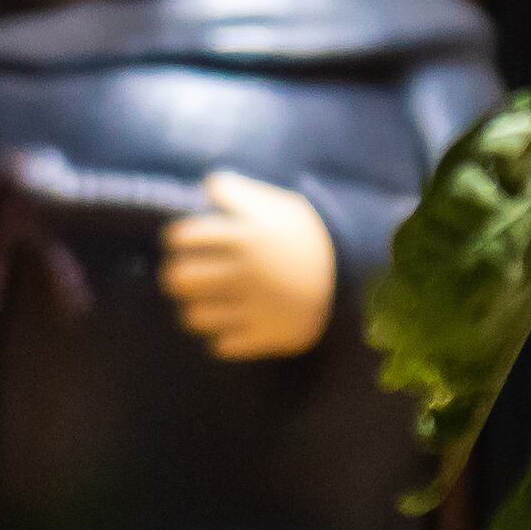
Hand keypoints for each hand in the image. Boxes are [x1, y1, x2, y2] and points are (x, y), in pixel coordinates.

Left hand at [160, 171, 335, 360]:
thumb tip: (208, 184)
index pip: (183, 237)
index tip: (180, 241)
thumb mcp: (277, 206)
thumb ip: (239, 194)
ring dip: (194, 308)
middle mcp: (245, 273)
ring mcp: (254, 307)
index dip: (177, 239)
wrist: (354, 275)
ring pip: (194, 316)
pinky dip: (221, 336)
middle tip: (183, 273)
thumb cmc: (307, 236)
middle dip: (175, 275)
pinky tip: (229, 323)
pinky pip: (222, 345)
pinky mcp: (266, 336)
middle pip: (179, 279)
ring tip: (203, 300)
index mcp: (245, 237)